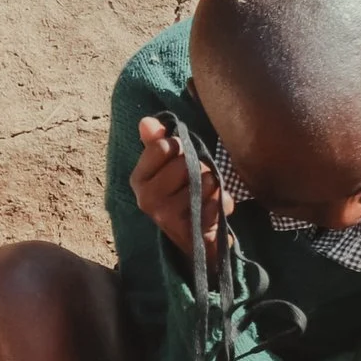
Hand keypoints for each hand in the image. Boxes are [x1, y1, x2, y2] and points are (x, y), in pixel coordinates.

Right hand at [130, 115, 223, 264]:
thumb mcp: (165, 167)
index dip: (180, 147)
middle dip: (198, 167)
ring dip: (213, 185)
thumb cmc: (180, 195)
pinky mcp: (190, 231)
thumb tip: (147, 121)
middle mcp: (147, 199)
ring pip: (205, 181)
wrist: (194, 239)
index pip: (164, 146)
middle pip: (185, 163)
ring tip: (206, 195)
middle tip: (196, 180)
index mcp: (138, 179)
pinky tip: (213, 209)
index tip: (180, 157)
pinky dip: (222, 203)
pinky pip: (216, 202)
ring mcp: (168, 217)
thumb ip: (156, 141)